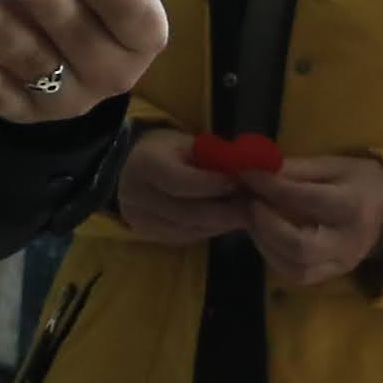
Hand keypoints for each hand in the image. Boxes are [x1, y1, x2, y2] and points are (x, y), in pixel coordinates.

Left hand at [0, 0, 170, 123]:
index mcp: (145, 34)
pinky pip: (1, 97)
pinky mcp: (31, 114)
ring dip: (0, 30)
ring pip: (36, 63)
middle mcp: (116, 73)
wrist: (74, 60)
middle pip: (79, 35)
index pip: (123, 2)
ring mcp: (73, 99)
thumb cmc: (88, 1)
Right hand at [109, 127, 258, 247]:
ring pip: (189, 230)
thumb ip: (213, 159)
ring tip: (243, 215)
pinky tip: (223, 222)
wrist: (130, 169)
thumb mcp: (187, 144)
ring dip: (220, 225)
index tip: (240, 184)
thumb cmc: (167, 151)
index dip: (213, 185)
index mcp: (145, 165)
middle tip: (251, 208)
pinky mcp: (149, 236)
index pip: (181, 181)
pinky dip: (209, 231)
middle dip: (224, 212)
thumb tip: (247, 175)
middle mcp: (137, 196)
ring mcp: (141, 220)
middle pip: (187, 213)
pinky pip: (185, 238)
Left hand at [242, 153, 382, 288]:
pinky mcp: (333, 275)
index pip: (304, 200)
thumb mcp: (334, 165)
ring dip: (264, 242)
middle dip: (264, 224)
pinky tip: (266, 236)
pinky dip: (274, 257)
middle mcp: (348, 242)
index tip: (245, 173)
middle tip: (247, 202)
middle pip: (299, 245)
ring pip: (295, 267)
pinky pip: (297, 275)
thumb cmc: (362, 182)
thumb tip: (256, 167)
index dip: (269, 187)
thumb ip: (296, 169)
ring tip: (252, 217)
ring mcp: (342, 264)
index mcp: (353, 206)